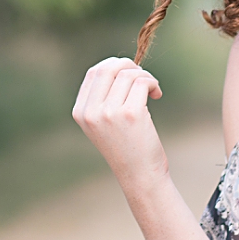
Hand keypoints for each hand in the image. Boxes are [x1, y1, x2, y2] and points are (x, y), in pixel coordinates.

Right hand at [72, 57, 167, 195]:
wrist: (139, 174)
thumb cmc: (127, 146)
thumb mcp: (103, 123)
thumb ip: (102, 97)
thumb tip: (119, 65)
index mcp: (80, 112)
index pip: (94, 73)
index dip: (114, 66)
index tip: (129, 74)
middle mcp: (91, 112)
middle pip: (108, 68)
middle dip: (129, 65)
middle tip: (143, 77)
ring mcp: (109, 113)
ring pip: (128, 74)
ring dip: (145, 76)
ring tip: (152, 90)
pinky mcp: (131, 114)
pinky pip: (142, 82)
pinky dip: (152, 83)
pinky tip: (157, 94)